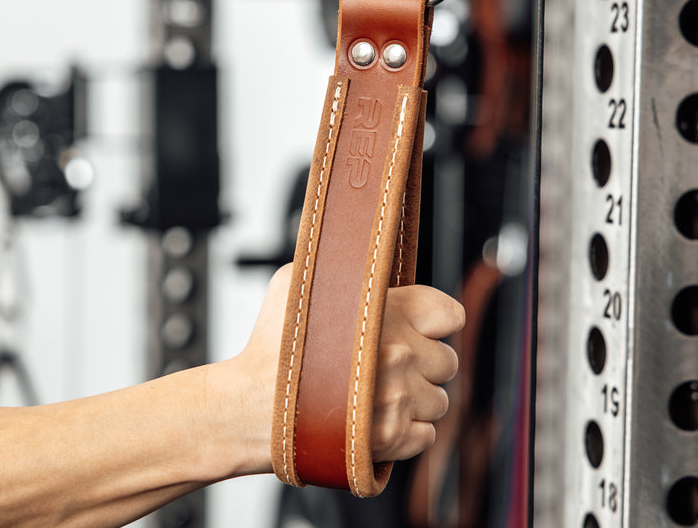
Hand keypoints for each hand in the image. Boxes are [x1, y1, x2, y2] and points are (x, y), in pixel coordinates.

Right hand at [236, 265, 463, 470]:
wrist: (247, 408)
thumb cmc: (268, 347)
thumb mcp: (295, 284)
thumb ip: (339, 273)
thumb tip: (355, 260)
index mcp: (385, 311)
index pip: (450, 314)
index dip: (436, 323)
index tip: (420, 330)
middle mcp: (399, 353)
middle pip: (447, 361)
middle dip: (424, 365)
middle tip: (391, 368)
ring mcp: (397, 398)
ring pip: (439, 401)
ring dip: (416, 401)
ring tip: (380, 396)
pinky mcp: (391, 438)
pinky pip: (426, 435)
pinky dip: (407, 432)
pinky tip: (377, 421)